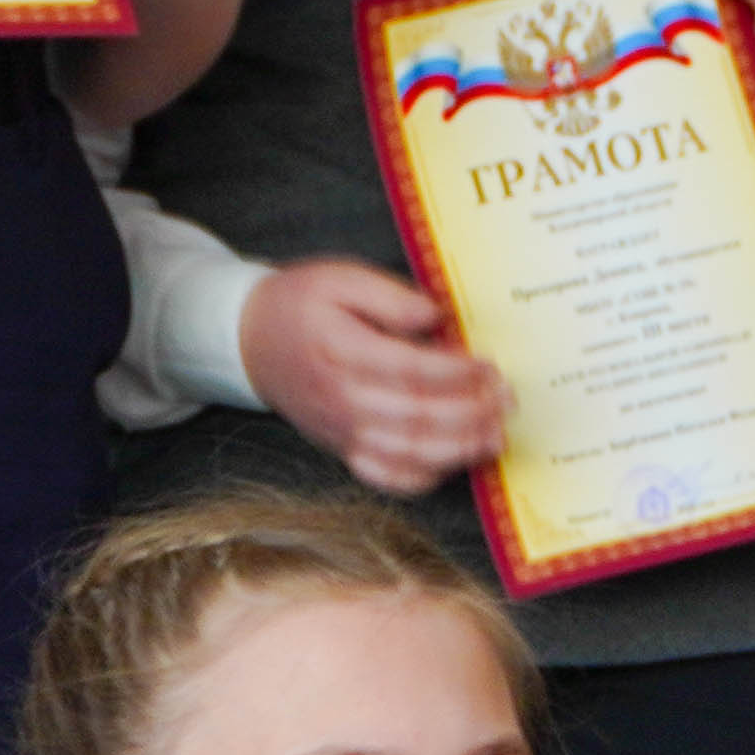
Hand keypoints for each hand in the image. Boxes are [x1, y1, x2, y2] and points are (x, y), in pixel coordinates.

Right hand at [241, 259, 508, 492]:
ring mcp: (342, 429)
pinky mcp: (343, 447)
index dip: (457, 372)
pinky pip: (385, 475)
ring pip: (407, 452)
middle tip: (506, 401)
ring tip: (495, 437)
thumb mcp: (339, 277)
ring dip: (458, 449)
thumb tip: (436, 316)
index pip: (411, 370)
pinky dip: (421, 476)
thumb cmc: (299, 304)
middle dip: (471, 413)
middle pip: (417, 416)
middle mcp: (342, 398)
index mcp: (342, 351)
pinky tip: (452, 462)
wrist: (249, 341)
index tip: (490, 365)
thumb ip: (389, 296)